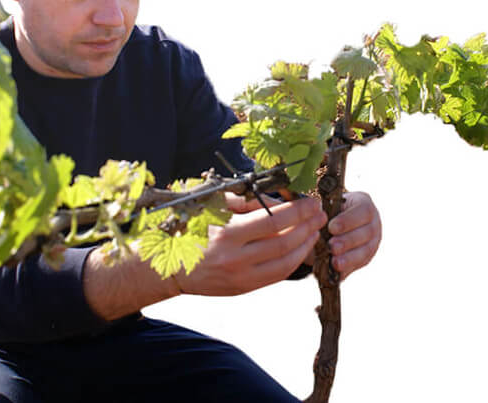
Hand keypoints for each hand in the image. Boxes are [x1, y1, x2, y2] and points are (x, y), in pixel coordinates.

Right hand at [176, 195, 325, 295]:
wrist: (168, 267)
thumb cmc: (190, 230)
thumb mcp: (213, 208)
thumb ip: (245, 203)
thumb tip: (279, 199)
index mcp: (226, 233)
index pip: (273, 221)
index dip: (297, 210)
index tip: (311, 201)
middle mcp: (235, 258)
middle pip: (284, 241)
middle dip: (308, 226)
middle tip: (319, 213)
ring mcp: (241, 276)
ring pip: (286, 262)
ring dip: (306, 244)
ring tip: (315, 229)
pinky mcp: (244, 288)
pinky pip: (278, 275)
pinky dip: (295, 261)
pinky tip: (301, 248)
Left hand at [327, 191, 381, 279]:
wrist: (330, 225)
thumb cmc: (327, 210)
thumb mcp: (327, 205)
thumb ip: (323, 209)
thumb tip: (312, 212)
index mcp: (364, 204)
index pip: (363, 211)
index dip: (348, 220)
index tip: (332, 227)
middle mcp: (373, 223)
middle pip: (366, 233)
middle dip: (348, 241)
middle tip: (332, 246)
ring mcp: (372, 242)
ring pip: (365, 251)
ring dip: (349, 258)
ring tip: (335, 262)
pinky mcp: (366, 258)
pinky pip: (358, 265)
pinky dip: (347, 269)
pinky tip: (336, 272)